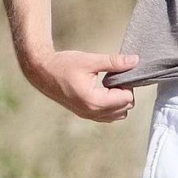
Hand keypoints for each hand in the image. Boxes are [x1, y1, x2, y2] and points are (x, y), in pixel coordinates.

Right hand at [24, 50, 138, 121]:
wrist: (41, 71)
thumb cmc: (63, 65)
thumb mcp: (90, 60)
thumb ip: (114, 62)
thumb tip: (135, 61)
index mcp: (94, 101)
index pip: (126, 99)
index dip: (127, 85)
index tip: (117, 74)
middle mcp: (91, 112)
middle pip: (125, 108)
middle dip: (124, 92)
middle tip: (113, 78)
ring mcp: (87, 115)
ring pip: (118, 115)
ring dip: (119, 100)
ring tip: (108, 85)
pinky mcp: (85, 114)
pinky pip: (108, 116)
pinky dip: (111, 106)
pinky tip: (103, 91)